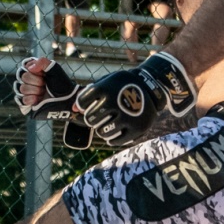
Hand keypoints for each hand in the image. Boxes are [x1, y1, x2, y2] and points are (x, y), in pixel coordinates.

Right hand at [13, 58, 94, 147]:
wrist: (66, 101)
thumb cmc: (62, 84)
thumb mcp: (55, 69)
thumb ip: (43, 62)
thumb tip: (30, 68)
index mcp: (35, 70)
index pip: (25, 66)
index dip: (36, 71)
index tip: (45, 74)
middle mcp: (29, 80)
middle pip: (23, 77)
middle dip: (36, 81)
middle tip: (45, 85)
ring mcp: (28, 92)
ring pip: (21, 88)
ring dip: (35, 91)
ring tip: (43, 92)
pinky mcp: (27, 102)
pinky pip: (21, 99)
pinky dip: (31, 99)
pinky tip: (38, 99)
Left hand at [72, 52, 196, 146]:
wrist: (150, 87)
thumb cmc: (121, 86)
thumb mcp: (106, 82)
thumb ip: (89, 94)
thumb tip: (73, 109)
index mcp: (106, 88)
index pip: (82, 101)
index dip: (84, 103)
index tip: (90, 103)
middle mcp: (115, 102)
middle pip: (90, 119)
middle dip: (92, 118)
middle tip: (100, 116)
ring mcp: (126, 117)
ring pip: (101, 131)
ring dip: (101, 129)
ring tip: (107, 123)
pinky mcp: (136, 129)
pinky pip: (114, 141)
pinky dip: (111, 138)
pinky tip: (114, 132)